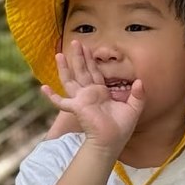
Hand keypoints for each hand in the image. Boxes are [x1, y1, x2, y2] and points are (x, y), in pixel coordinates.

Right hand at [44, 40, 144, 154]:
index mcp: (101, 92)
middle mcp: (89, 94)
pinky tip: (43, 88)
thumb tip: (140, 81)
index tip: (88, 47)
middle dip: (79, 56)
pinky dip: (52, 96)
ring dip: (65, 67)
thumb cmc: (121, 128)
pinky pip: (61, 102)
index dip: (91, 60)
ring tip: (59, 54)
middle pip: (82, 71)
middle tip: (75, 42)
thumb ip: (138, 94)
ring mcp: (81, 100)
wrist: (112, 142)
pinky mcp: (77, 107)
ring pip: (71, 79)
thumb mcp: (134, 108)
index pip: (95, 72)